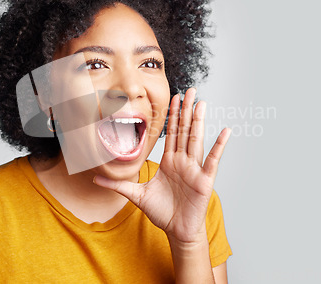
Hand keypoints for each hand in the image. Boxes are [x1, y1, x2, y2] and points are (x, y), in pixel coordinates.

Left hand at [94, 88, 230, 243]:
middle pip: (185, 130)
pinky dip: (219, 146)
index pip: (172, 133)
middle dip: (187, 110)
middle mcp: (183, 161)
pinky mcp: (204, 180)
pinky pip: (212, 160)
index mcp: (169, 162)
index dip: (173, 115)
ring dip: (199, 121)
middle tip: (191, 90)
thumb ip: (118, 184)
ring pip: (196, 140)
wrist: (176, 231)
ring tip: (202, 103)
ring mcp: (194, 169)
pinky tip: (225, 131)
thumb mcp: (136, 195)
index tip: (174, 97)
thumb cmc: (161, 212)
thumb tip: (95, 178)